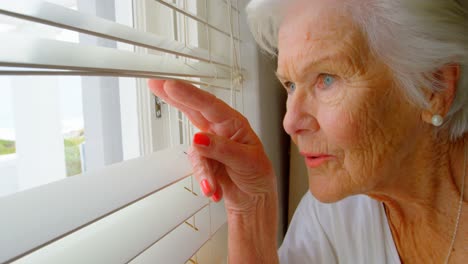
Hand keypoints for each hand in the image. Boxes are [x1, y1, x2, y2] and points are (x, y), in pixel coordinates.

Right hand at [148, 80, 276, 213]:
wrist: (255, 199)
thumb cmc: (258, 174)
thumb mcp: (247, 161)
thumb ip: (222, 148)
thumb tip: (200, 139)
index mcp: (234, 123)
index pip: (209, 105)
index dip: (189, 94)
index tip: (172, 86)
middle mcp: (220, 130)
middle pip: (193, 110)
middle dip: (174, 97)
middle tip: (157, 84)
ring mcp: (209, 145)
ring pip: (195, 150)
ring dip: (203, 170)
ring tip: (211, 185)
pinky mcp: (203, 160)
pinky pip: (196, 167)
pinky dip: (204, 179)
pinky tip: (213, 189)